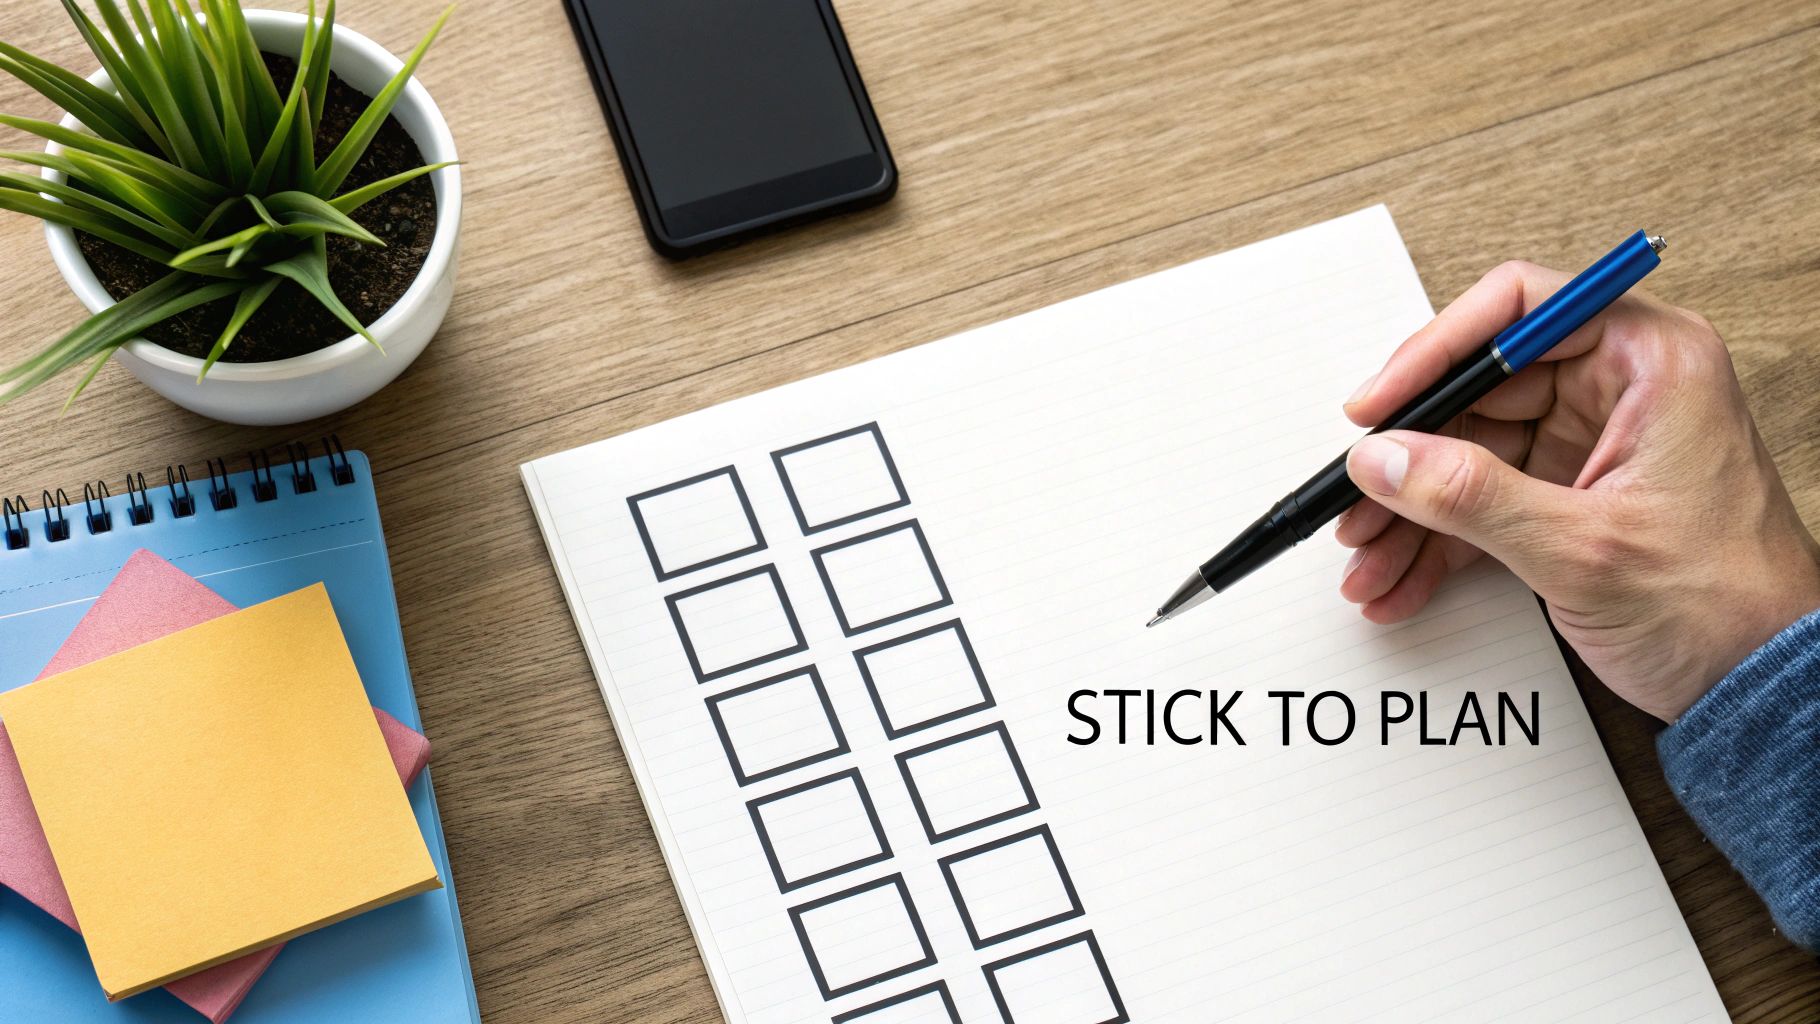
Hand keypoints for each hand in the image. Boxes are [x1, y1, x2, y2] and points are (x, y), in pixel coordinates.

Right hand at [1336, 260, 1819, 721]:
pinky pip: (1483, 499)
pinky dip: (1438, 540)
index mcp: (1650, 361)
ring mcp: (1595, 442)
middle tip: (1357, 498)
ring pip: (1469, 451)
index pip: (1518, 309)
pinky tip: (1400, 577)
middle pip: (1478, 389)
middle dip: (1408, 456)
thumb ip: (1472, 497)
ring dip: (1410, 511)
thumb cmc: (1724, 608)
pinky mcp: (1574, 493)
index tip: (1378, 405)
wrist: (1763, 687)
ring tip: (1368, 558)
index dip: (1434, 352)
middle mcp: (1620, 388)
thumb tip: (1383, 459)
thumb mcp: (1582, 549)